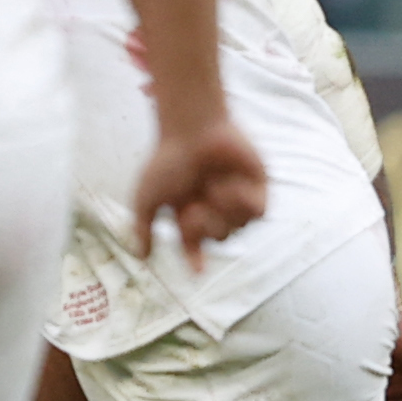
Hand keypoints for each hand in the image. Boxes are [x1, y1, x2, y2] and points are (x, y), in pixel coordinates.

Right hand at [129, 115, 267, 265]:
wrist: (194, 128)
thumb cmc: (167, 159)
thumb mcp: (147, 198)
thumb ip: (143, 228)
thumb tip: (142, 257)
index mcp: (187, 209)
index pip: (193, 242)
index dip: (195, 258)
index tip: (197, 272)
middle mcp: (212, 205)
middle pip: (218, 237)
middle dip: (206, 227)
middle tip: (194, 207)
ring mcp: (236, 196)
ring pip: (239, 227)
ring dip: (224, 213)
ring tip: (213, 188)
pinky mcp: (258, 186)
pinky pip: (257, 213)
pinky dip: (243, 203)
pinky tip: (230, 184)